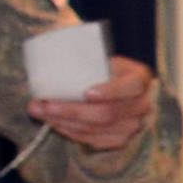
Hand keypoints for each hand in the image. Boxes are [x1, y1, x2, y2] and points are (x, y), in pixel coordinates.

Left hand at [31, 55, 162, 153]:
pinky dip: (70, 132)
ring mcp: (133, 125)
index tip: (86, 92)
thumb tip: (53, 42)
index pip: (131, 86)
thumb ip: (83, 52)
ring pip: (97, 129)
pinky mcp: (120, 140)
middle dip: (72, 110)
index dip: (110, 91)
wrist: (114, 87)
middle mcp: (142, 104)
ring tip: (40, 112)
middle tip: (45, 104)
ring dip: (65, 122)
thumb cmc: (102, 69)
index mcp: (140, 78)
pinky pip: (93, 140)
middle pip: (108, 113)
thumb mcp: (101, 56)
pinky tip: (54, 122)